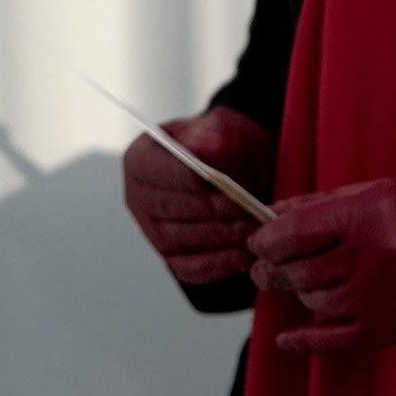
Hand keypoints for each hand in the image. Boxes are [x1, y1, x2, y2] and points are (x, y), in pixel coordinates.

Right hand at [122, 107, 274, 284]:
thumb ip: (216, 138)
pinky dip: (219, 264)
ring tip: (255, 228)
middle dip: (211, 211)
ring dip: (220, 237)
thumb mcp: (225, 128)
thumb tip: (209, 153)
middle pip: (169, 209)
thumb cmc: (229, 146)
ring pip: (180, 240)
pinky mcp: (174, 256)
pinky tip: (248, 254)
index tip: (214, 180)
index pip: (154, 170)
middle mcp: (140, 198)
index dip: (183, 177)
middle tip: (247, 209)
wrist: (243, 166)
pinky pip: (191, 267)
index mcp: (142, 159)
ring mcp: (153, 230)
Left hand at [249, 178, 395, 356]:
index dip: (265, 237)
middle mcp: (363, 259)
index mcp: (362, 219)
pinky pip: (330, 341)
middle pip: (294, 269)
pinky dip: (303, 341)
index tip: (261, 239)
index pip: (289, 233)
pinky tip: (287, 338)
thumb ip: (322, 204)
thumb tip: (273, 214)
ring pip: (310, 298)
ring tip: (310, 279)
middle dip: (274, 266)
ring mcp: (372, 297)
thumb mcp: (378, 192)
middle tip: (270, 264)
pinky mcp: (383, 327)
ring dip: (301, 289)